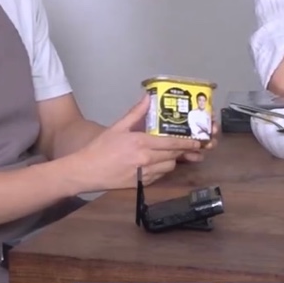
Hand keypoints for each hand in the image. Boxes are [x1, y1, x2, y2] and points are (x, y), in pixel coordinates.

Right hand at [70, 97, 203, 189]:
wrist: (86, 171)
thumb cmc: (100, 148)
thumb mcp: (118, 127)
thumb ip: (136, 113)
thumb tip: (148, 98)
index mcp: (141, 142)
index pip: (172, 143)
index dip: (187, 143)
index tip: (197, 141)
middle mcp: (146, 158)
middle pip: (173, 155)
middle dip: (183, 151)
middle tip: (191, 147)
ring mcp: (144, 173)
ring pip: (169, 167)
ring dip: (172, 161)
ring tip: (170, 154)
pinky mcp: (140, 184)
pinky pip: (159, 177)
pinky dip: (161, 170)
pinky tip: (158, 164)